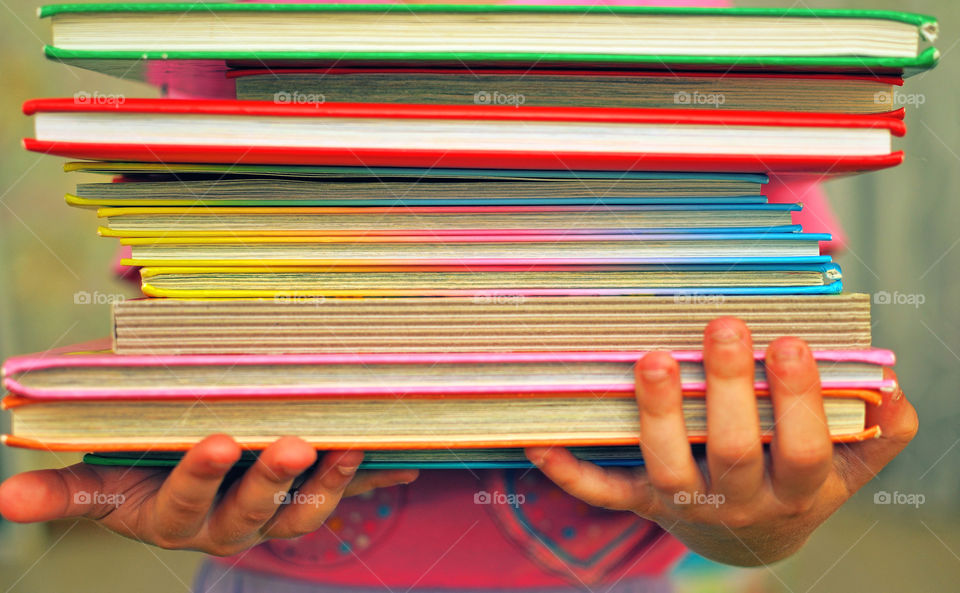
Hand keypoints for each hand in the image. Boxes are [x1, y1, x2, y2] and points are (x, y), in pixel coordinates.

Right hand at [0, 435, 417, 555]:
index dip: (199, 477)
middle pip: (248, 510)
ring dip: (327, 482)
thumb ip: (64, 484)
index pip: (180, 502)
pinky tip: (401, 462)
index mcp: (169, 512)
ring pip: (300, 512)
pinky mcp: (303, 502)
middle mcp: (222, 522)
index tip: (217, 440)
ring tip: (348, 444)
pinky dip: (369, 479)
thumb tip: (7, 499)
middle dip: (269, 479)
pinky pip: (342, 496)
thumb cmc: (134, 455)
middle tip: (292, 443)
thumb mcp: (100, 466)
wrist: (186, 460)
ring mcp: (269, 516)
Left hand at [525, 317, 917, 565]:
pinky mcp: (640, 502)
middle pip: (732, 452)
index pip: (801, 447)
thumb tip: (891, 388)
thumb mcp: (848, 466)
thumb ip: (877, 432)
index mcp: (793, 487)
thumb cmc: (796, 482)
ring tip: (653, 359)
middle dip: (728, 391)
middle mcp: (736, 500)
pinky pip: (602, 491)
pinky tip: (537, 442)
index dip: (798, 399)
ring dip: (655, 414)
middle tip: (724, 327)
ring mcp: (683, 503)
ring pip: (666, 465)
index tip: (790, 342)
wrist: (747, 542)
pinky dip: (568, 471)